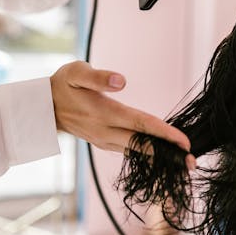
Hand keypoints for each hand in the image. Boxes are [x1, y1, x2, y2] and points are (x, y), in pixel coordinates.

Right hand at [50, 61, 193, 160]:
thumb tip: (121, 81)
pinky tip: (162, 153)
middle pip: (144, 144)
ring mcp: (104, 140)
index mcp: (104, 113)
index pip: (141, 125)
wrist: (41, 107)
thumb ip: (99, 77)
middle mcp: (106, 131)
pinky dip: (147, 152)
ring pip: (137, 150)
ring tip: (184, 161)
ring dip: (161, 156)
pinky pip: (129, 150)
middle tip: (193, 162)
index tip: (184, 141)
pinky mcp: (104, 142)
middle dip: (169, 154)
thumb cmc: (62, 84)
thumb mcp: (77, 72)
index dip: (164, 133)